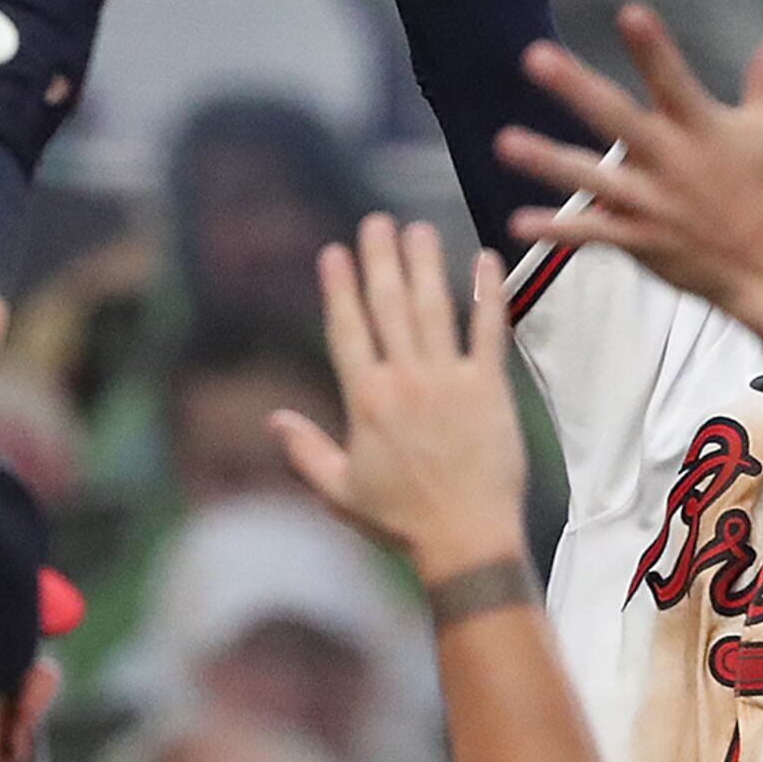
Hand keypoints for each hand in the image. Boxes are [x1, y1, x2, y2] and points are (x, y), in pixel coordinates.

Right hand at [271, 215, 526, 579]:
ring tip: (418, 228)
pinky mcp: (489, 389)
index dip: (339, 288)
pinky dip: (487, 294)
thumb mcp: (340, 492)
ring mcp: (448, 381)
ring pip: (433, 308)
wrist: (465, 539)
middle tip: (377, 222)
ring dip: (425, 264)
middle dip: (380, 259)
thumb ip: (305, 451)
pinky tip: (483, 259)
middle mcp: (404, 380)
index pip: (347, 329)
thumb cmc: (401, 521)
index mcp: (365, 400)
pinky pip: (489, 331)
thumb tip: (272, 419)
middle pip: (388, 306)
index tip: (334, 252)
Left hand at [496, 5, 762, 359]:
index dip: (653, 48)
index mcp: (703, 129)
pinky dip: (557, 229)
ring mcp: (653, 206)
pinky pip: (593, 234)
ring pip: (591, 179)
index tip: (630, 13)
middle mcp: (672, 163)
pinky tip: (517, 221)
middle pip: (616, 119)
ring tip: (505, 141)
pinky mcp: (642, 243)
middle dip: (575, 88)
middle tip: (535, 57)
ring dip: (546, 161)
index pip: (674, 79)